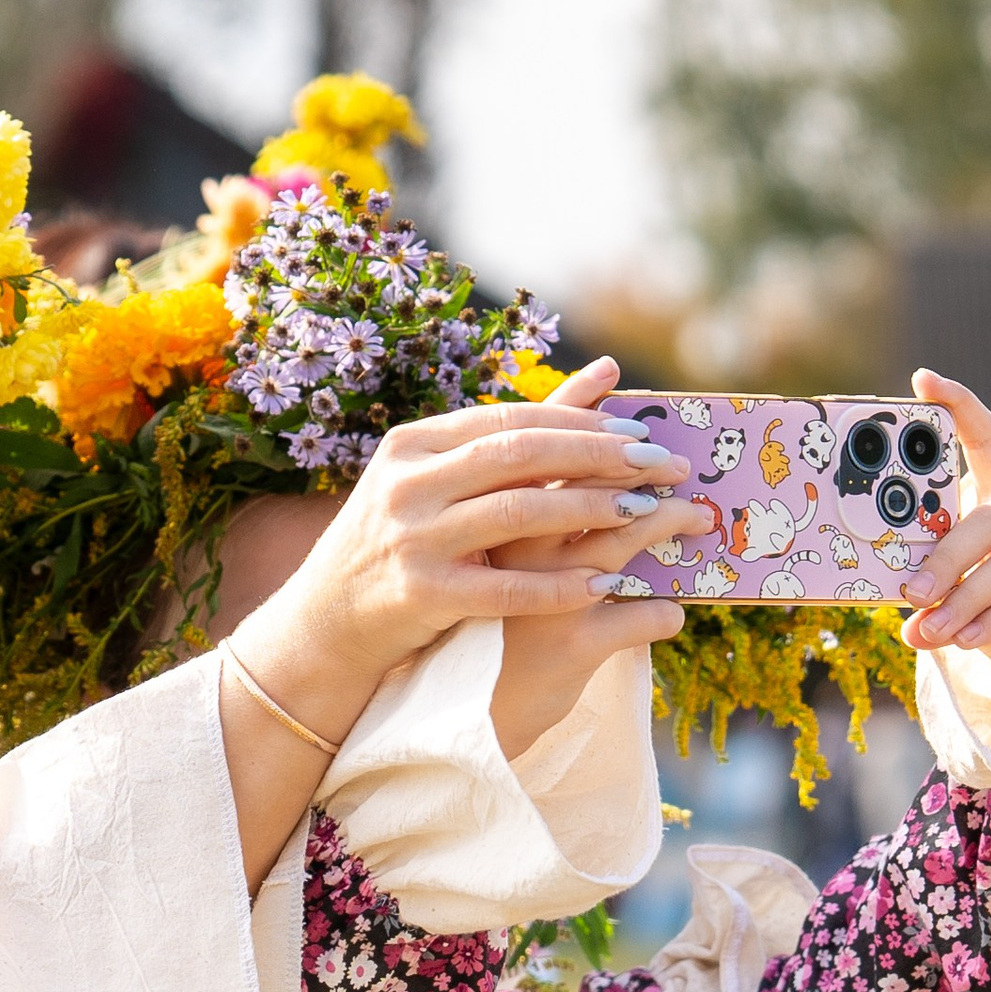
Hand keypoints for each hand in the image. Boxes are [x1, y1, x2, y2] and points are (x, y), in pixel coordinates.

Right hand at [237, 385, 693, 699]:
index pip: (511, 419)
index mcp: (412, 445)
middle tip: (664, 464)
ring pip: (517, 513)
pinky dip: (560, 586)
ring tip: (650, 512)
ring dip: (591, 510)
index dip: (583, 422)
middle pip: (521, 455)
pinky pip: (505, 588)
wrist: (326, 622)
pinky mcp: (421, 595)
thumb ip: (511, 434)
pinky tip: (609, 585)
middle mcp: (407, 484)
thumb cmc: (398, 544)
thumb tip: (606, 369)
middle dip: (601, 457)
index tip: (642, 432)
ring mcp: (411, 539)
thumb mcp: (436, 479)